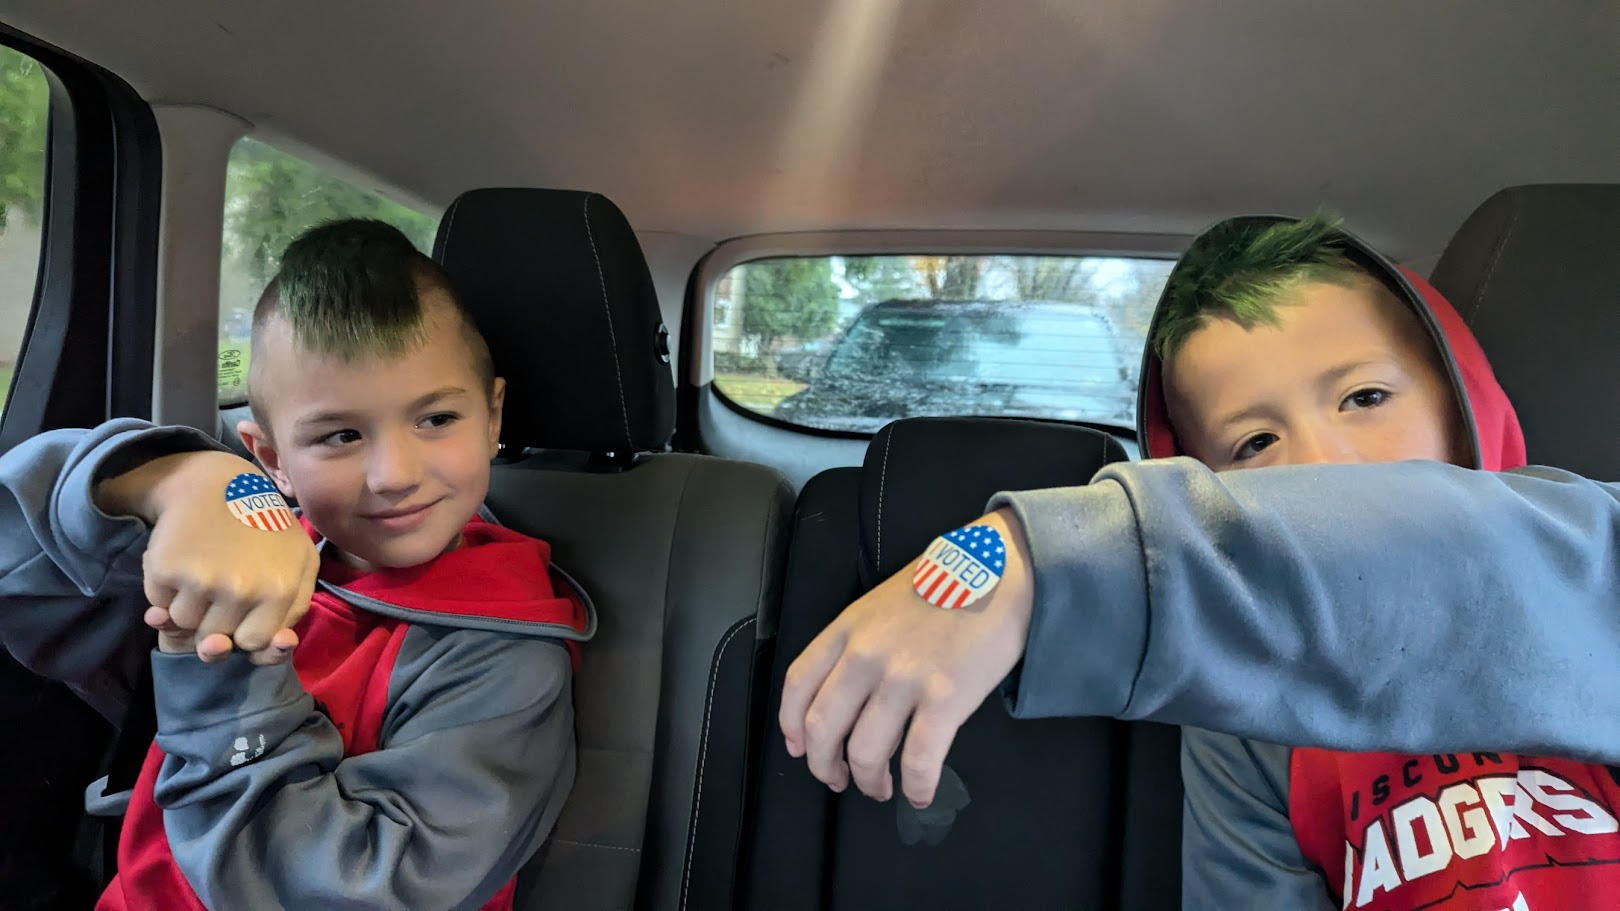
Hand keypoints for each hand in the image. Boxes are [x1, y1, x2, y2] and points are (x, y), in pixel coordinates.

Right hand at [96, 450, 318, 664]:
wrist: (216, 482)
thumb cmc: (265, 530)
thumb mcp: (298, 566)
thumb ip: (289, 614)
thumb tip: (262, 649)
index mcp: (282, 590)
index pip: (253, 644)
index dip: (245, 631)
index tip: (246, 608)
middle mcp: (243, 589)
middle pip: (216, 640)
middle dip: (216, 621)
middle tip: (223, 580)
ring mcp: (203, 580)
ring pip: (184, 625)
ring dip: (188, 606)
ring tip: (205, 567)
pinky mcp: (166, 569)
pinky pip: (159, 607)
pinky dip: (165, 593)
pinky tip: (183, 561)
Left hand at [779, 507, 1034, 807]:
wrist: (999, 569)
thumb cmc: (944, 584)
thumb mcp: (882, 604)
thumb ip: (858, 645)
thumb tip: (852, 700)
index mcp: (847, 629)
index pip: (798, 685)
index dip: (792, 725)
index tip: (799, 747)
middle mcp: (866, 656)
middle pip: (823, 727)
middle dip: (824, 765)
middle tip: (837, 778)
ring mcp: (904, 678)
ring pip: (865, 752)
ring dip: (868, 782)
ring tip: (879, 789)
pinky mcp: (945, 698)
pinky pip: (919, 760)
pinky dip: (916, 787)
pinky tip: (920, 794)